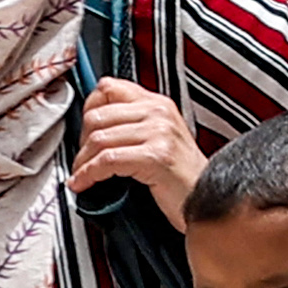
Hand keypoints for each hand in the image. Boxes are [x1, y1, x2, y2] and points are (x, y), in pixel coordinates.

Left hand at [71, 77, 202, 224]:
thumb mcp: (159, 139)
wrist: (205, 200)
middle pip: (98, 115)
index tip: (83, 131)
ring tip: (81, 175)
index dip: (88, 109)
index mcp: (158, 103)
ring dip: (82, 162)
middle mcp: (158, 112)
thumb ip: (133, 125)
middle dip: (81, 142)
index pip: (108, 87)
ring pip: (99, 139)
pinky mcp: (155, 156)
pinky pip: (107, 160)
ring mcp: (158, 132)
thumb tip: (94, 126)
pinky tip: (84, 184)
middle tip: (82, 160)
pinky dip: (89, 174)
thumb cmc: (181, 178)